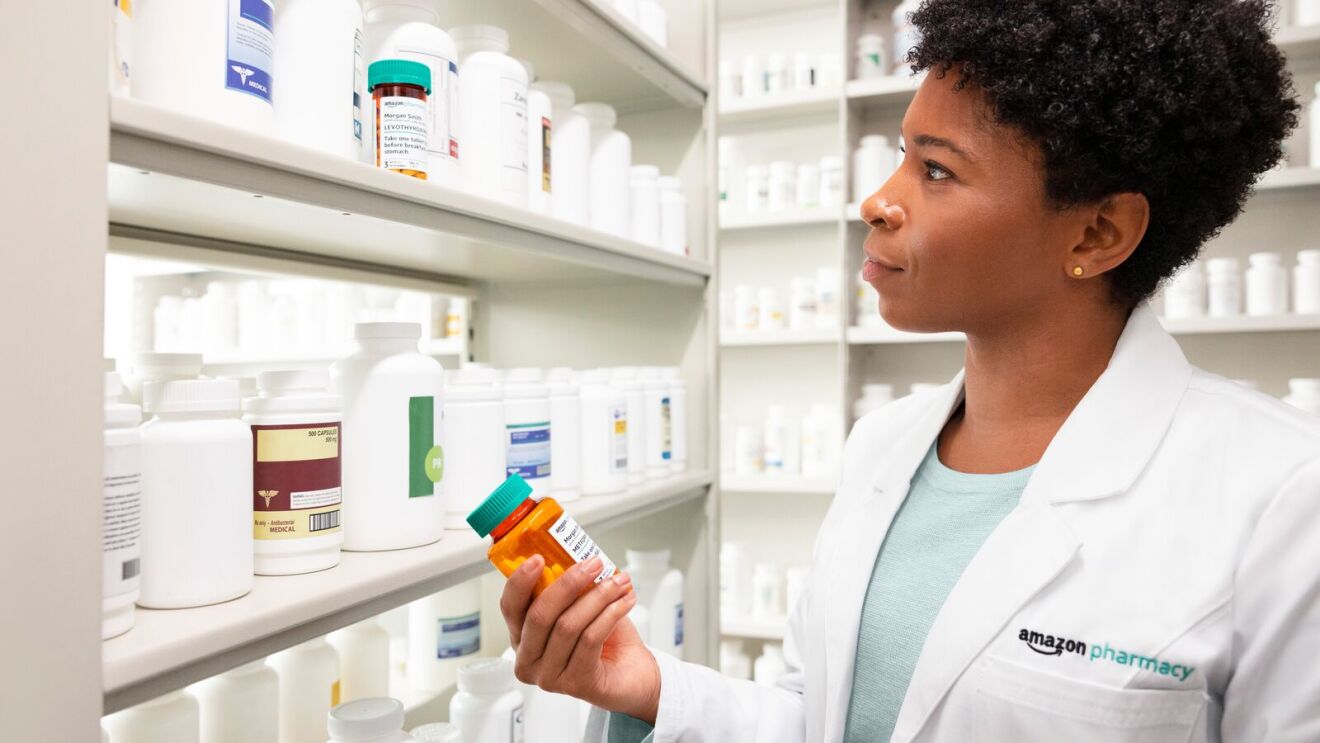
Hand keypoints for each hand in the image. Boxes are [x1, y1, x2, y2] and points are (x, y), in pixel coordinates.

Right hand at [500, 554, 661, 724]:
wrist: (633, 676)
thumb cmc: (605, 640)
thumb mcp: (580, 607)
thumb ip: (570, 589)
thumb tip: (576, 557)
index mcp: (522, 637)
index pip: (510, 607)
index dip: (520, 582)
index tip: (538, 559)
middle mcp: (529, 660)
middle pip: (539, 615)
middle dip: (569, 583)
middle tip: (593, 564)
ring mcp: (550, 676)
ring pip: (568, 626)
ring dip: (598, 596)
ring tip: (619, 582)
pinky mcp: (576, 684)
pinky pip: (590, 639)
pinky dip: (610, 614)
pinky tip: (624, 602)